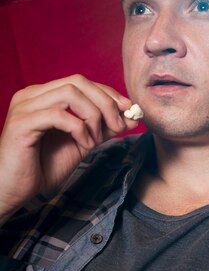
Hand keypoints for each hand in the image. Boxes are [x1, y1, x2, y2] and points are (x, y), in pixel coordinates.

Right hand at [0, 75, 136, 220]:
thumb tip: (132, 117)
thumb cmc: (44, 166)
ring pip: (70, 94)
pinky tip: (84, 144)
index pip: (82, 82)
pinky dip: (79, 129)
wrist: (15, 189)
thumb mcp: (83, 143)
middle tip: (120, 124)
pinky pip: (59, 116)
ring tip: (97, 138)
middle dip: (106, 102)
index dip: (109, 94)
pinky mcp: (22, 123)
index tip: (129, 110)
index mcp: (45, 95)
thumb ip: (105, 128)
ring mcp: (25, 107)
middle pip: (78, 82)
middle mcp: (33, 95)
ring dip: (93, 115)